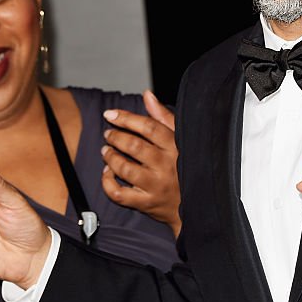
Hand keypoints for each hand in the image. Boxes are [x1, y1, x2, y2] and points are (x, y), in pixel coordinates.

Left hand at [102, 90, 180, 236]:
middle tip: (108, 134)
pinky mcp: (147, 203)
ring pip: (125, 169)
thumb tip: (147, 95)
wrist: (195, 206)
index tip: (110, 114)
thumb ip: (163, 117)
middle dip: (116, 137)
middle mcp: (166, 167)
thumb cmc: (184, 167)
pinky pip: (120, 194)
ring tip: (106, 151)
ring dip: (110, 157)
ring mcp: (156, 186)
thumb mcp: (180, 140)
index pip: (149, 127)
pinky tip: (107, 173)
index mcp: (175, 148)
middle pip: (134, 146)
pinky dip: (107, 182)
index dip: (126, 118)